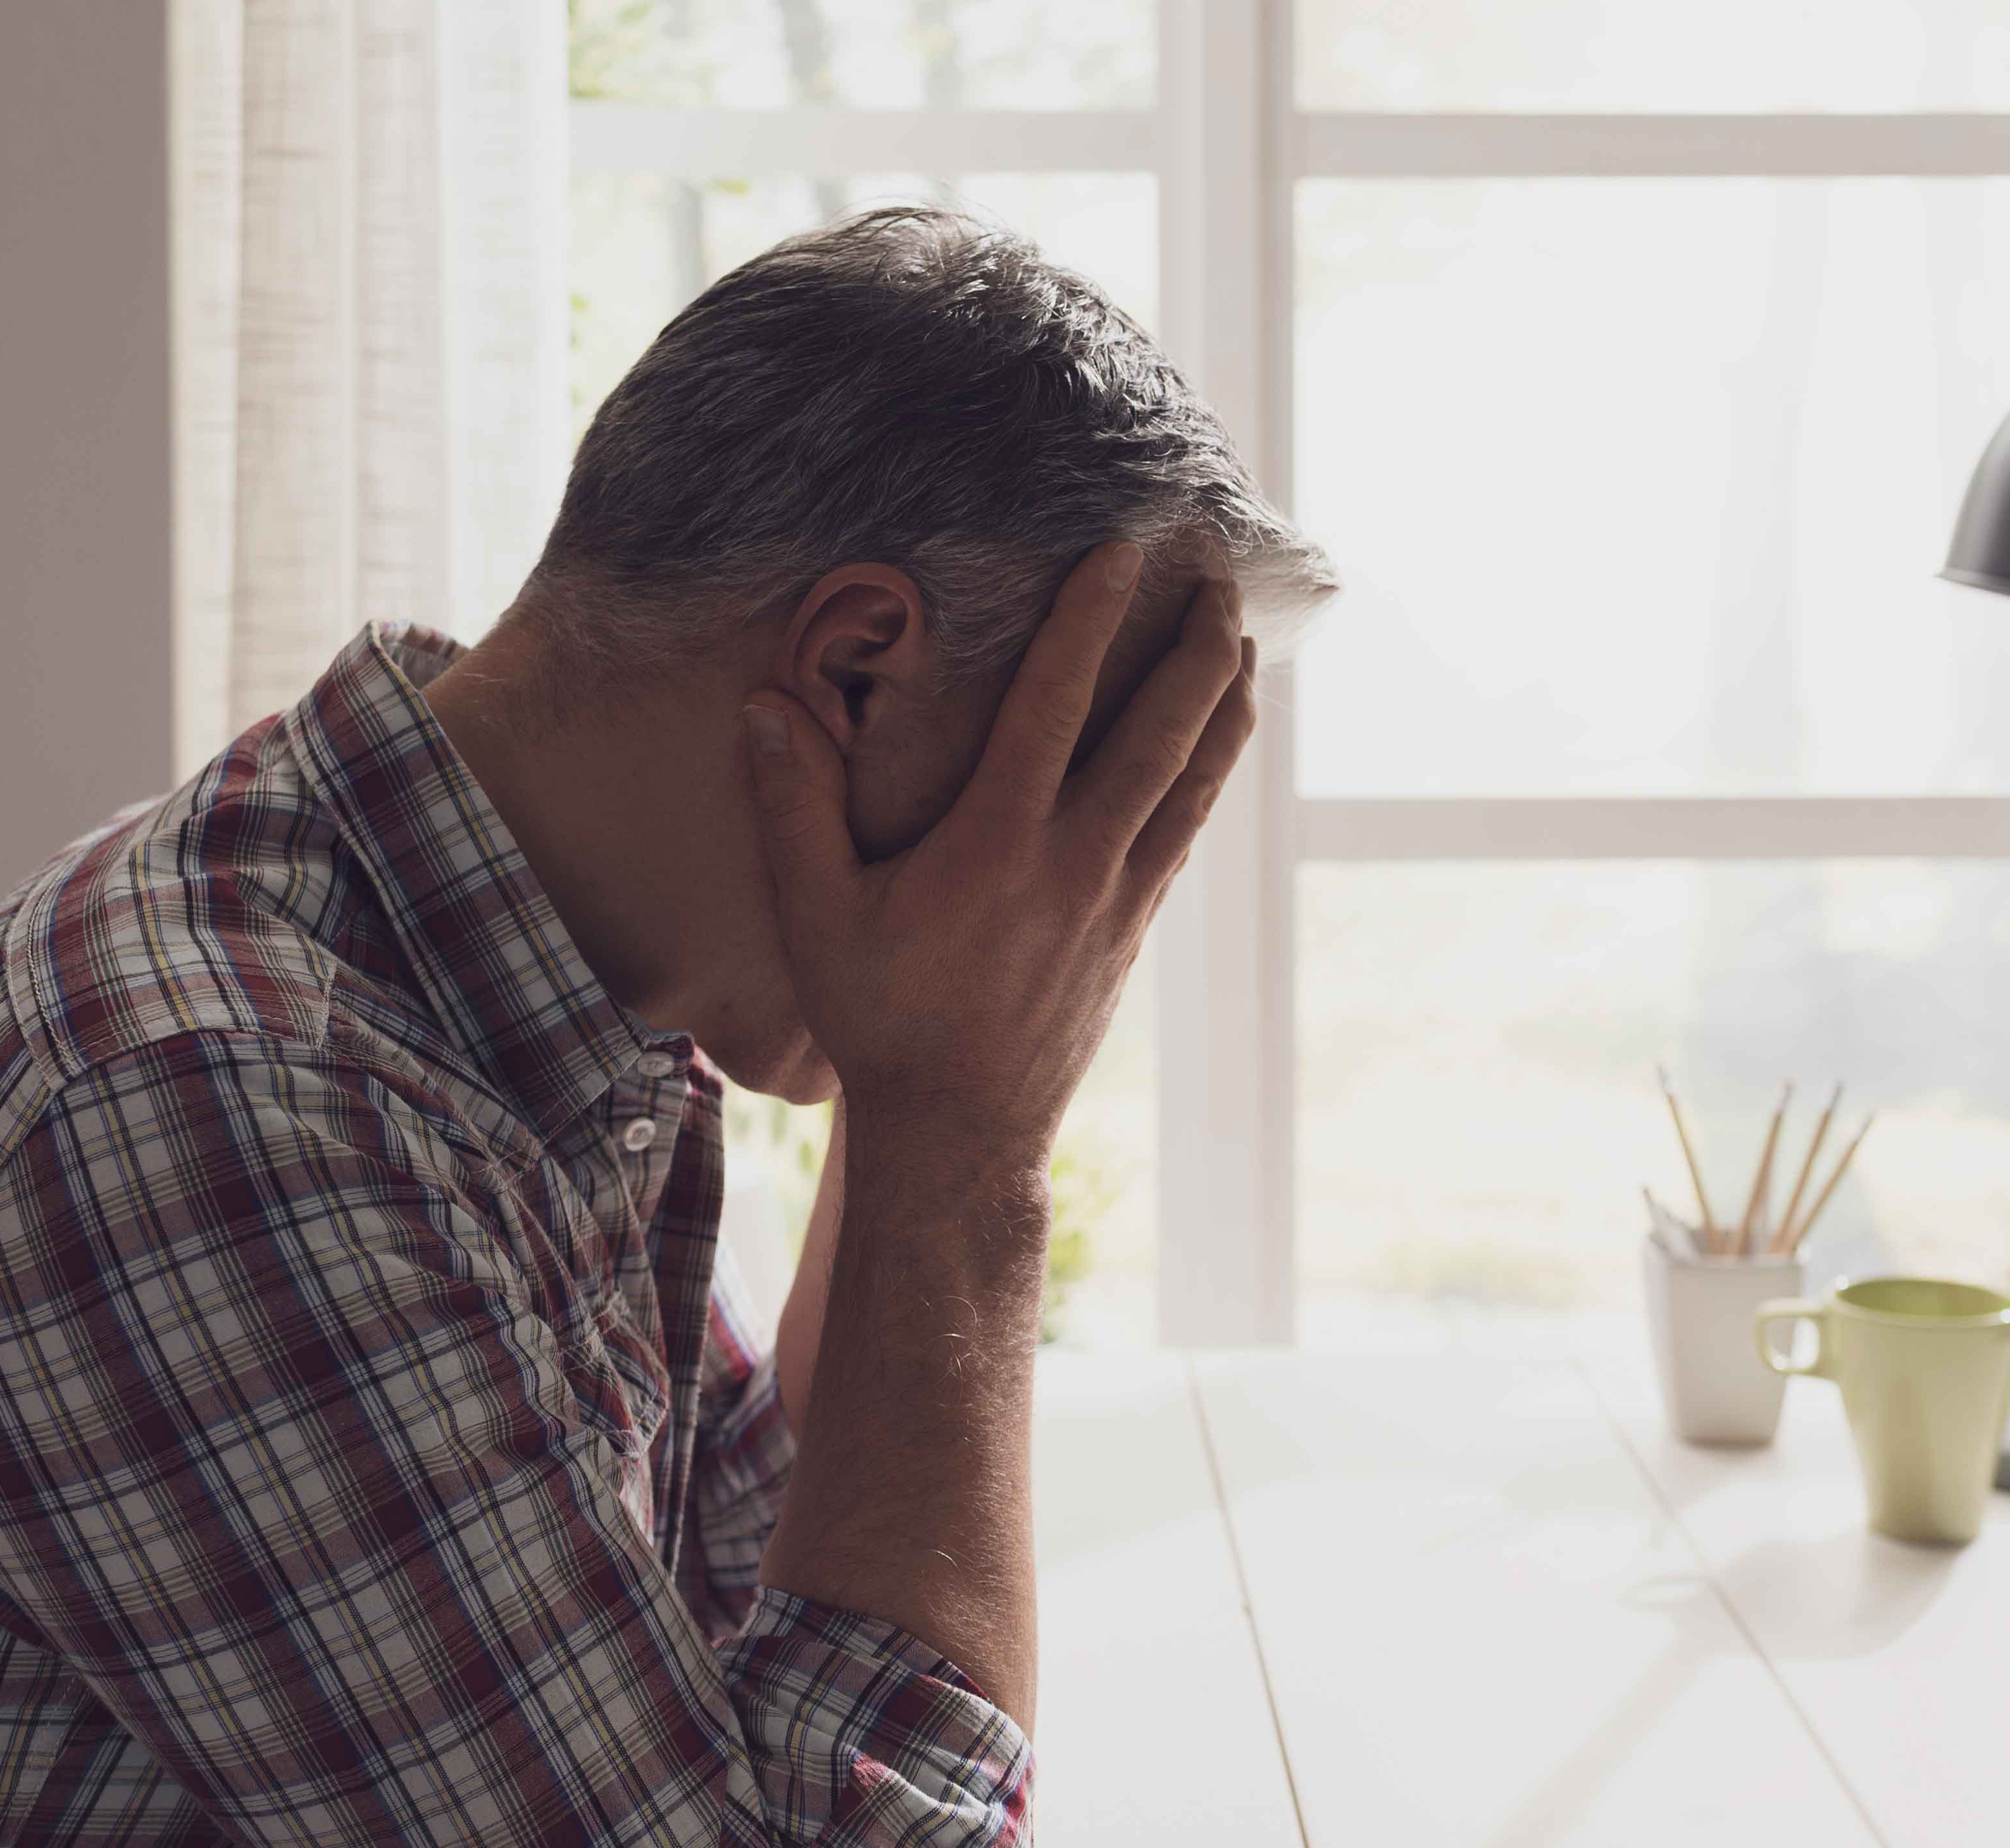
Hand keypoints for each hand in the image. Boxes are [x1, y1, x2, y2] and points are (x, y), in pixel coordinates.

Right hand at [742, 545, 1254, 1168]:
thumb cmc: (881, 1023)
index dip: (1089, 620)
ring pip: (1191, 784)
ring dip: (1221, 706)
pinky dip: (1205, 776)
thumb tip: (767, 708)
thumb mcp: (817, 918)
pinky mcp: (1131, 932)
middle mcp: (1075, 864)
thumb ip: (793, 808)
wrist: (959, 1135)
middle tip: (1217, 577)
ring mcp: (1116, 900)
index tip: (1121, 550)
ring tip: (1242, 640)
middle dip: (1194, 649)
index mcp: (999, 845)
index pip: (1056, 706)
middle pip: (1160, 735)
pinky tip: (1212, 744)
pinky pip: (1182, 833)